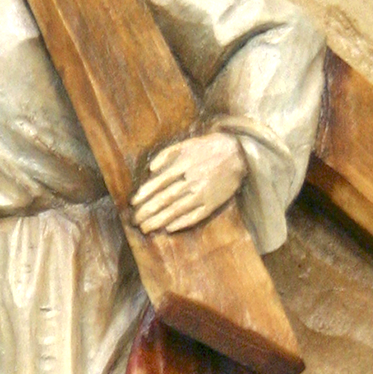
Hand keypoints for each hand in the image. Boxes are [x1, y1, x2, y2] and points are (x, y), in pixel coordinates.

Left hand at [130, 131, 246, 234]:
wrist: (239, 153)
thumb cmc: (208, 148)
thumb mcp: (186, 144)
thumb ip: (166, 154)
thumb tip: (150, 169)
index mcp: (183, 165)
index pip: (158, 183)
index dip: (144, 194)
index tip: (133, 204)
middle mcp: (191, 181)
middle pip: (165, 199)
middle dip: (148, 211)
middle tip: (135, 221)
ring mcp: (203, 193)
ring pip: (177, 210)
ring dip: (160, 220)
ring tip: (146, 228)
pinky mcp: (213, 203)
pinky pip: (195, 216)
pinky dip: (182, 223)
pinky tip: (169, 228)